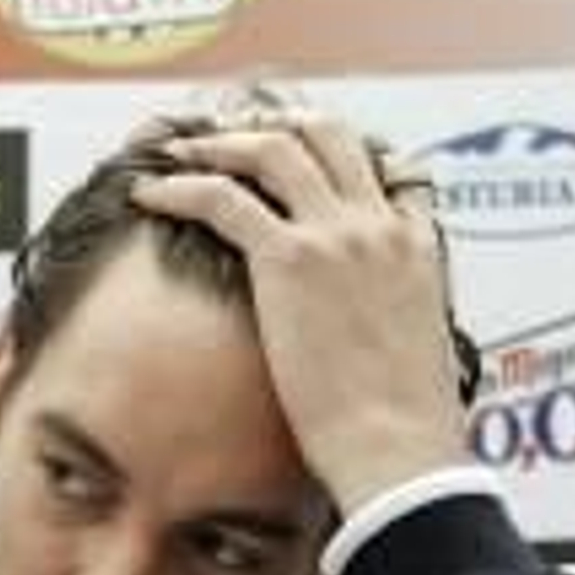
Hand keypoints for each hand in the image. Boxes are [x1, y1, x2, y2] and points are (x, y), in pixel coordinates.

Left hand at [128, 112, 468, 515]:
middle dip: (275, 124)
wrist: (397, 451)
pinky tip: (151, 194)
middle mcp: (380, 226)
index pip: (389, 169)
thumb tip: (378, 349)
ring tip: (181, 153)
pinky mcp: (291, 259)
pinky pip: (223, 198)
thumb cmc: (405, 432)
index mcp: (419, 248)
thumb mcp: (423, 359)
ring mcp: (336, 236)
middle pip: (328, 135)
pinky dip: (181, 185)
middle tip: (233, 133)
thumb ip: (400, 327)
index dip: (340, 154)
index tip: (301, 156)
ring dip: (221, 142)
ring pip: (273, 150)